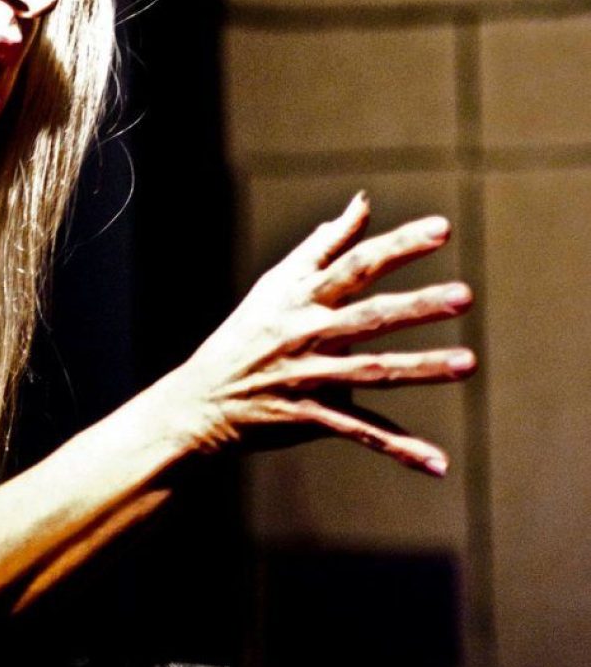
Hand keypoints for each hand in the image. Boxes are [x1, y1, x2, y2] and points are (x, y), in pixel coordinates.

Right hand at [175, 192, 475, 475]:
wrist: (198, 402)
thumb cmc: (243, 338)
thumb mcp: (275, 287)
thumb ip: (323, 246)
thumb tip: (362, 203)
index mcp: (301, 299)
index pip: (355, 266)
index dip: (397, 247)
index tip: (442, 230)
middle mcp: (306, 335)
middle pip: (368, 316)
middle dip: (415, 307)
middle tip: (463, 297)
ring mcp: (308, 378)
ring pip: (370, 371)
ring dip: (419, 369)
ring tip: (467, 363)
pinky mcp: (307, 418)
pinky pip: (359, 432)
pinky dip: (398, 448)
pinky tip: (438, 462)